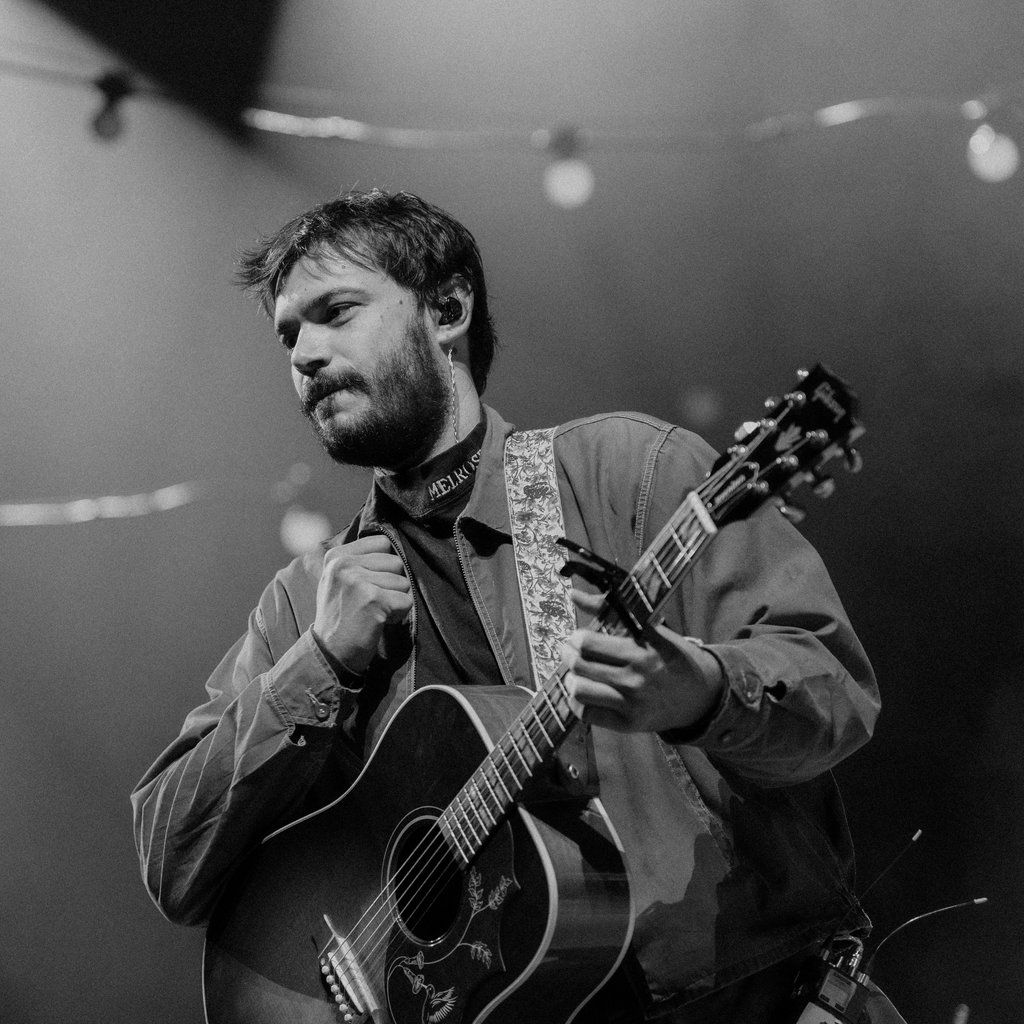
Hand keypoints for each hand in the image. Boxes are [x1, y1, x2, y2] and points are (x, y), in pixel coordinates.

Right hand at [312, 535, 412, 674]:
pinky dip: (399, 615)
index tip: (368, 586)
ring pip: (404, 582)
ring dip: (395, 601)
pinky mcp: (373, 599)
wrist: (330, 653)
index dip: (384, 566)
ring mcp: (357, 580)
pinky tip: (379, 621)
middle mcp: (344, 564)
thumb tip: (396, 543)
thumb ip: (361, 560)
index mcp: (336, 555)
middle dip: (391, 585)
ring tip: (373, 612)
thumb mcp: (340, 579)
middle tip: (370, 603)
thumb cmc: (341, 616)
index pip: (383, 542)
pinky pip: (406, 601)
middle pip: (396, 562)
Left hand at [561, 589, 723, 733]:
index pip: (589, 643)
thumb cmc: (671, 656)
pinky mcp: (628, 725)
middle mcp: (635, 678)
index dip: (577, 638)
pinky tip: (585, 693)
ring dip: (571, 679)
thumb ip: (609, 610)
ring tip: (577, 674)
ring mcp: (632, 704)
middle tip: (570, 652)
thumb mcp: (649, 630)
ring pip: (579, 690)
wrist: (701, 695)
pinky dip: (578, 703)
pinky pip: (587, 715)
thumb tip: (574, 595)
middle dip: (568, 655)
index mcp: (640, 651)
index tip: (579, 637)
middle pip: (579, 665)